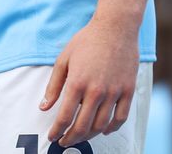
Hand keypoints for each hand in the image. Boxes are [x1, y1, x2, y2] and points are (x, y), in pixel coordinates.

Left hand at [41, 18, 139, 146]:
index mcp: (77, 82)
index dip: (57, 130)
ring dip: (89, 135)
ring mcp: (114, 93)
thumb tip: (44, 107)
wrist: (115, 29)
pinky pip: (121, 118)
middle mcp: (96, 91)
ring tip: (80, 136)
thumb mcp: (63, 59)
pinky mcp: (128, 91)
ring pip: (102, 125)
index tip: (52, 136)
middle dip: (71, 137)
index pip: (65, 116)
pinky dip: (111, 128)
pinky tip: (103, 129)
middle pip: (83, 126)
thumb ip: (53, 86)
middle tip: (64, 141)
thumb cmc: (86, 41)